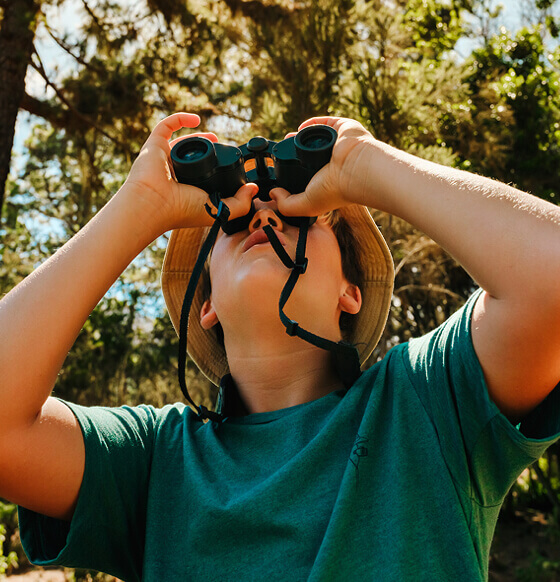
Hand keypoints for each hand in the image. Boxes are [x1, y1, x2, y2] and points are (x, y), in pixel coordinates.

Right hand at [122, 112, 256, 232]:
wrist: (155, 203)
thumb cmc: (182, 211)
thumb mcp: (218, 211)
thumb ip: (240, 203)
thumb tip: (254, 189)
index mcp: (186, 190)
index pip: (202, 177)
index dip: (215, 169)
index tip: (230, 165)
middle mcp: (174, 174)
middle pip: (192, 158)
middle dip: (207, 151)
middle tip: (222, 148)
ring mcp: (163, 159)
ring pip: (181, 143)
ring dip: (198, 138)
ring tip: (214, 137)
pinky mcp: (155, 145)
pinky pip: (166, 126)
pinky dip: (180, 118)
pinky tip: (196, 119)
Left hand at [271, 116, 376, 216]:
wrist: (355, 169)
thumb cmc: (335, 189)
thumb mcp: (306, 205)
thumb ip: (286, 205)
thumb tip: (272, 194)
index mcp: (326, 178)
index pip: (307, 173)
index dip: (292, 170)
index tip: (279, 169)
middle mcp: (332, 161)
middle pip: (309, 153)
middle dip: (294, 151)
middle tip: (281, 151)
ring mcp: (337, 144)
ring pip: (315, 138)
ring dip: (300, 137)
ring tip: (287, 139)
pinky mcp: (341, 128)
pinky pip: (324, 123)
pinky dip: (311, 124)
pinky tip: (300, 128)